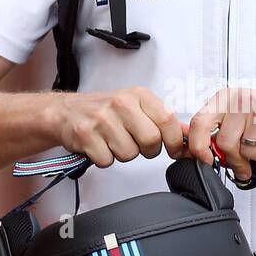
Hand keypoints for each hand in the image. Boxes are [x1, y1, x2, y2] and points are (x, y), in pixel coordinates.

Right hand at [56, 87, 188, 168]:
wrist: (66, 111)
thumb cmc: (104, 111)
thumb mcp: (136, 107)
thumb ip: (163, 121)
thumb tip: (189, 136)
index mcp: (138, 95)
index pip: (168, 120)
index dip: (174, 141)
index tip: (173, 149)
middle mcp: (121, 103)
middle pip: (151, 140)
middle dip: (147, 149)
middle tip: (135, 143)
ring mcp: (102, 118)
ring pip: (129, 154)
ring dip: (123, 154)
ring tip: (113, 141)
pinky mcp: (85, 134)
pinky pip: (107, 160)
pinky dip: (104, 158)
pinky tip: (99, 145)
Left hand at [181, 86, 255, 181]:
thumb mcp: (240, 119)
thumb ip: (220, 133)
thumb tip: (201, 154)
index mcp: (226, 97)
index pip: (199, 122)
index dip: (198, 146)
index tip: (205, 159)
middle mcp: (242, 100)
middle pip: (224, 143)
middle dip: (236, 159)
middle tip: (247, 158)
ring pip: (246, 151)